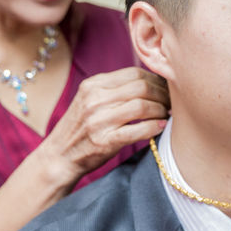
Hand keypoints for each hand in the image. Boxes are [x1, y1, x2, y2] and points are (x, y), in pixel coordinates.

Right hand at [40, 67, 169, 186]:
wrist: (59, 156)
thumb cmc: (82, 128)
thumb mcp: (91, 100)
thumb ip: (115, 89)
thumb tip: (152, 81)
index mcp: (93, 85)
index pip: (134, 73)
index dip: (156, 80)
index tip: (166, 89)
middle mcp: (95, 99)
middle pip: (142, 87)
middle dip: (163, 95)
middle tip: (171, 103)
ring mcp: (99, 120)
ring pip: (142, 106)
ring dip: (161, 110)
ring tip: (167, 115)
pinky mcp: (105, 141)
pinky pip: (138, 130)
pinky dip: (154, 127)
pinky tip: (161, 127)